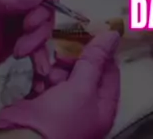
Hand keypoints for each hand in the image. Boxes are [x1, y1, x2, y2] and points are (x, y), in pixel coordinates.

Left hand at [0, 0, 57, 99]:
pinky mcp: (24, 31)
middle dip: (42, 10)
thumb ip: (0, 0)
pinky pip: (42, 35)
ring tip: (20, 50)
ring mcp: (21, 8)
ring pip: (46, 13)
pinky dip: (42, 50)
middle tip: (28, 28)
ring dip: (39, 34)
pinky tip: (38, 65)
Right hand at [0, 32, 120, 138]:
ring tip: (46, 76)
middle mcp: (87, 107)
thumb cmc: (59, 119)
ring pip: (65, 72)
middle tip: (61, 58)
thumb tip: (114, 35)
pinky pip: (48, 80)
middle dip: (73, 60)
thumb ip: (96, 60)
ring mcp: (64, 104)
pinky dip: (43, 77)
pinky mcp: (45, 102)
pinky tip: (37, 81)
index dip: (101, 52)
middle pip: (86, 70)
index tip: (87, 33)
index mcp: (103, 108)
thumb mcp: (82, 88)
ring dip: (55, 69)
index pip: (110, 71)